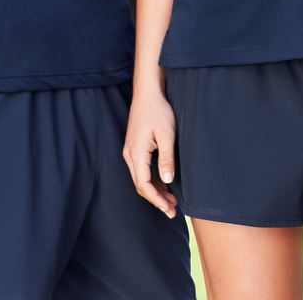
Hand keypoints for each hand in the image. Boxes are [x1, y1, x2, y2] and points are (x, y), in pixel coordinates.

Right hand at [122, 88, 178, 217]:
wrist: (147, 93)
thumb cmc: (158, 110)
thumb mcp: (167, 134)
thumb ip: (167, 158)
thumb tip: (167, 180)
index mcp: (136, 153)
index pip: (144, 185)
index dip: (156, 199)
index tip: (169, 209)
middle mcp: (130, 154)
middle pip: (141, 184)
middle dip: (156, 199)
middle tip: (173, 210)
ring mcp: (131, 151)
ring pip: (141, 178)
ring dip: (155, 190)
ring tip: (172, 201)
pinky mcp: (135, 147)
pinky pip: (142, 169)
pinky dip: (152, 180)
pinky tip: (165, 184)